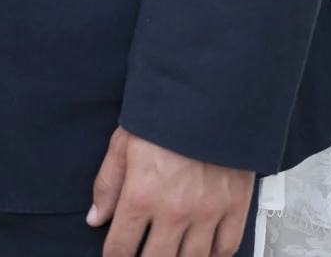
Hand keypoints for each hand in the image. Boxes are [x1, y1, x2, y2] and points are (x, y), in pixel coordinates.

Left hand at [88, 127, 253, 256]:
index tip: (116, 255)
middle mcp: (174, 209)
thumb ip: (108, 183)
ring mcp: (207, 211)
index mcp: (142, 194)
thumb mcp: (124, 142)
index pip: (120, 248)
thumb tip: (96, 217)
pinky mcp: (235, 204)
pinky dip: (215, 255)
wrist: (210, 90)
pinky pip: (226, 247)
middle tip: (143, 254)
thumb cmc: (166, 112)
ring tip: (172, 251)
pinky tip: (204, 251)